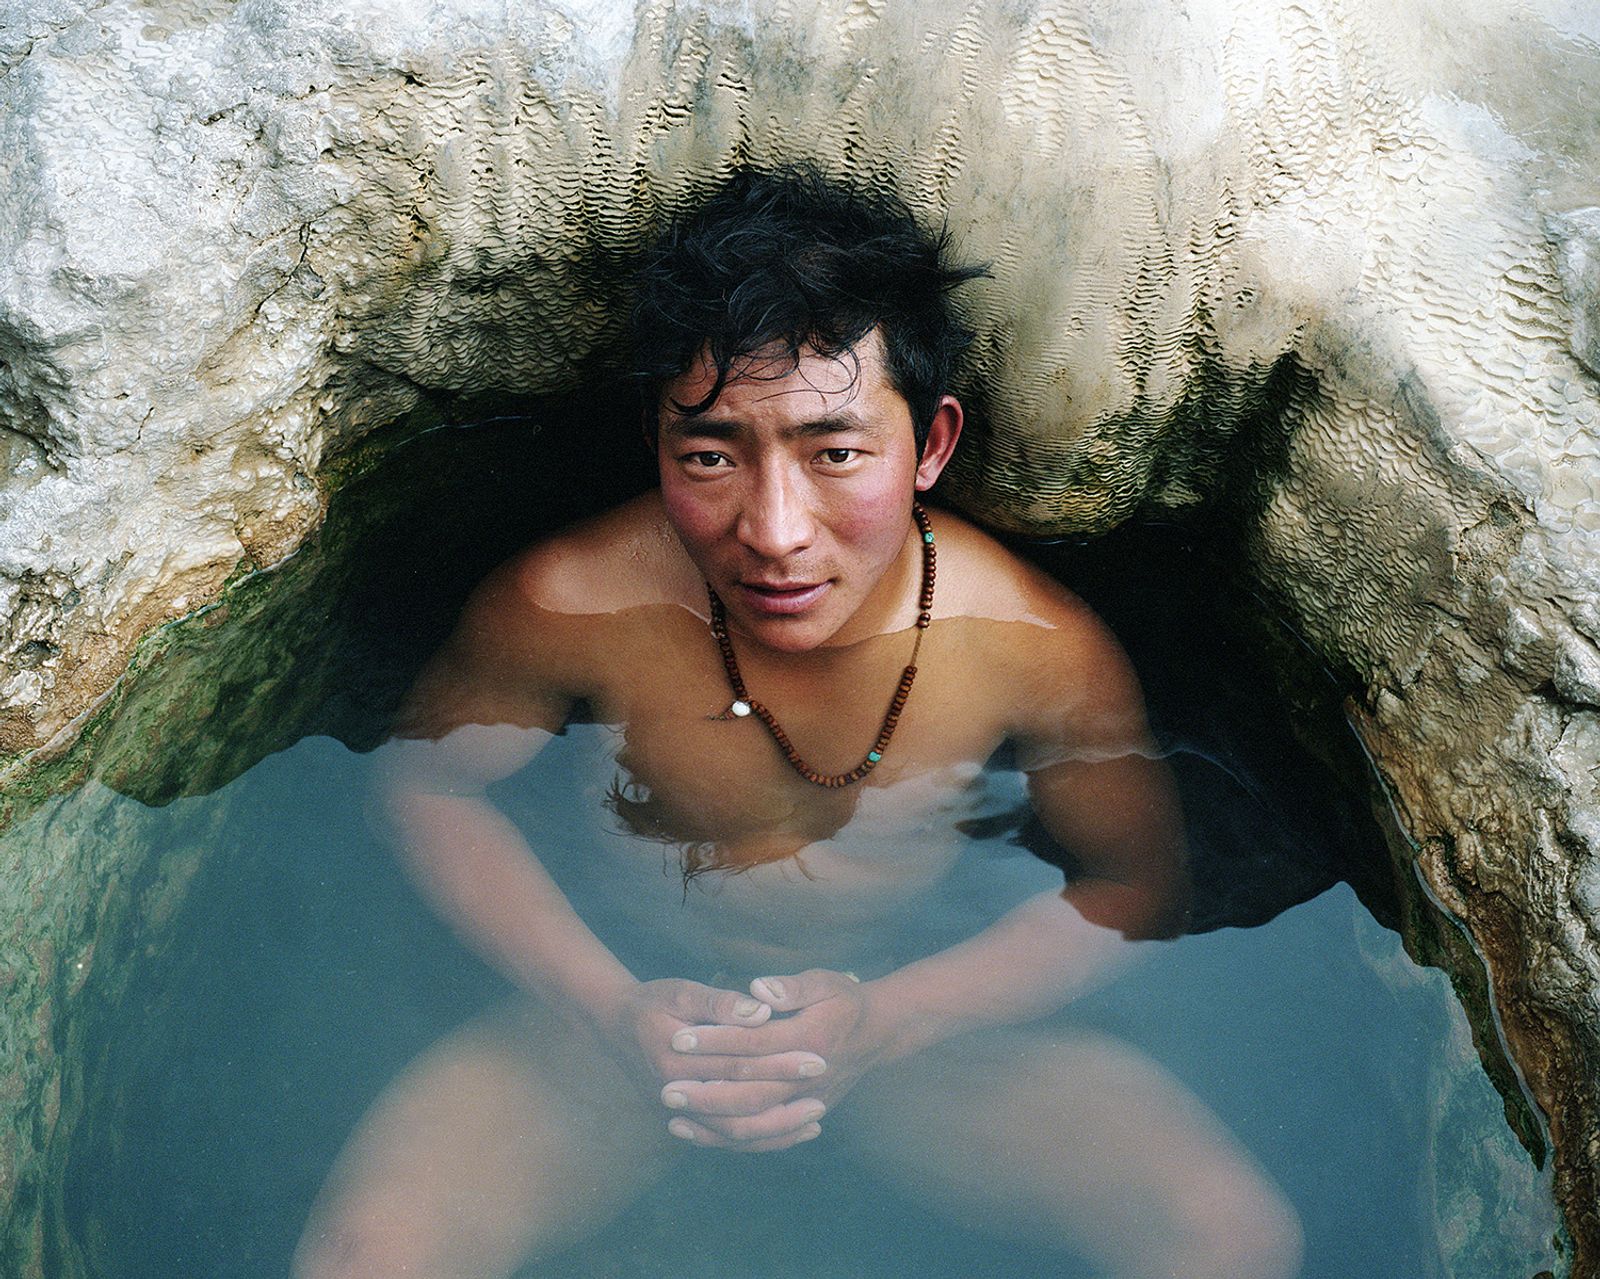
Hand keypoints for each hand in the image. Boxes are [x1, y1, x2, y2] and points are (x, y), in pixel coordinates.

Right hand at [602, 978, 827, 1130]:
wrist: (614, 1025)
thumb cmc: (651, 1002)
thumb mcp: (681, 991)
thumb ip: (720, 1002)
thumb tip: (760, 1010)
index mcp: (677, 1058)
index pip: (738, 1064)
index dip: (780, 1061)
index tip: (817, 1055)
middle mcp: (677, 1094)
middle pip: (740, 1103)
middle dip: (787, 1096)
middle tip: (825, 1084)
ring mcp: (680, 1112)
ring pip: (733, 1133)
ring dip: (777, 1128)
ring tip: (815, 1118)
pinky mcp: (687, 1119)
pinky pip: (725, 1140)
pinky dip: (758, 1140)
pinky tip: (789, 1133)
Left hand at [661, 969, 887, 1150]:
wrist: (880, 1031)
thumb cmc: (846, 1000)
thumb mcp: (824, 981)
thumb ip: (791, 988)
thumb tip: (758, 991)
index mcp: (809, 1040)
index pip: (752, 1044)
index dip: (714, 1041)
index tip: (678, 1038)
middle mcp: (808, 1080)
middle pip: (749, 1094)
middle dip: (705, 1093)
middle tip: (666, 1089)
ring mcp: (808, 1104)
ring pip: (755, 1125)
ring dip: (714, 1124)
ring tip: (674, 1118)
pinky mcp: (804, 1115)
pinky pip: (766, 1139)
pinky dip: (733, 1141)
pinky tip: (702, 1135)